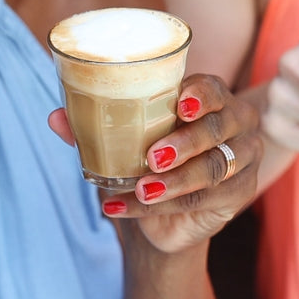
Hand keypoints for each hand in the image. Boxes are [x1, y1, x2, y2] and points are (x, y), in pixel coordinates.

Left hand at [51, 74, 261, 252]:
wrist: (162, 210)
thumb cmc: (146, 156)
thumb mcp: (119, 138)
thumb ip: (91, 126)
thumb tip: (55, 117)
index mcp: (211, 96)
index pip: (213, 88)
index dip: (200, 95)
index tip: (180, 105)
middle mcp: (235, 122)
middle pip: (217, 129)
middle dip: (185, 142)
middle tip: (152, 156)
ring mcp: (244, 158)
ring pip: (213, 168)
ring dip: (175, 181)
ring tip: (141, 187)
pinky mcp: (241, 193)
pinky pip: (204, 200)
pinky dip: (161, 207)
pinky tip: (123, 207)